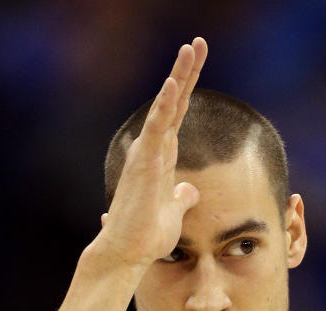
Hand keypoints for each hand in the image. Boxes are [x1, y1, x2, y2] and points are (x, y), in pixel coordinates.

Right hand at [94, 37, 207, 268]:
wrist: (128, 252)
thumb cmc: (147, 233)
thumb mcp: (174, 211)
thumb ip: (182, 196)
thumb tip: (190, 190)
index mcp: (162, 155)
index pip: (179, 113)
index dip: (188, 87)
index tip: (198, 62)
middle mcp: (153, 148)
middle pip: (174, 102)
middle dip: (186, 71)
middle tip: (198, 42)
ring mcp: (147, 153)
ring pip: (166, 107)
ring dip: (178, 77)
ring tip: (190, 49)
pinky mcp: (145, 164)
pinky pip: (157, 128)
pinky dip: (165, 106)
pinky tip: (174, 84)